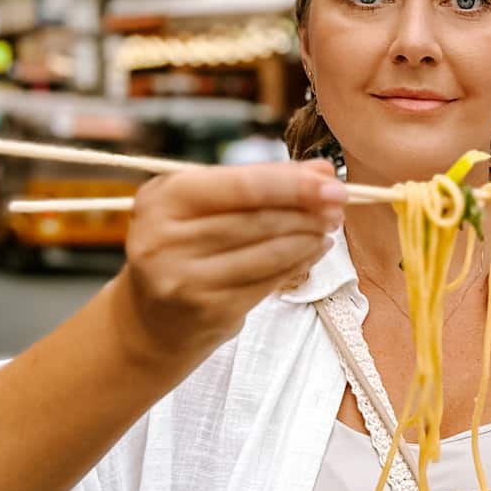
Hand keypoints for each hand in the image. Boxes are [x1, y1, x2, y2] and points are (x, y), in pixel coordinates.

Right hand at [113, 160, 343, 362]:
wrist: (151, 319)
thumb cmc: (184, 248)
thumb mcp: (204, 206)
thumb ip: (259, 183)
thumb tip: (323, 170)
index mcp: (163, 198)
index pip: (241, 184)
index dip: (292, 183)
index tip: (330, 182)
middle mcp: (165, 238)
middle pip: (257, 218)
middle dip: (306, 210)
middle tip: (339, 205)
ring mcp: (184, 278)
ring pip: (267, 251)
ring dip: (308, 237)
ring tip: (328, 227)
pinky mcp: (208, 310)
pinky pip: (267, 281)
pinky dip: (298, 263)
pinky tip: (313, 251)